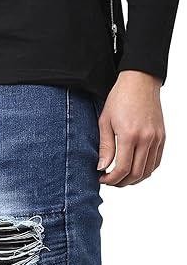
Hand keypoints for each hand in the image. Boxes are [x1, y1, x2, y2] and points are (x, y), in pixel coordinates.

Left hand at [97, 71, 165, 186]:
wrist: (140, 81)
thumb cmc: (120, 98)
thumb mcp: (105, 122)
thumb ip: (105, 147)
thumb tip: (102, 168)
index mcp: (130, 135)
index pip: (123, 169)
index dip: (112, 179)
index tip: (102, 179)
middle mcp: (146, 138)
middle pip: (136, 174)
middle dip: (121, 182)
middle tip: (110, 181)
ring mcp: (157, 138)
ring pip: (148, 171)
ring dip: (134, 180)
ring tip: (121, 178)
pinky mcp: (162, 137)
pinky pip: (156, 162)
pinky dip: (146, 170)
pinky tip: (134, 169)